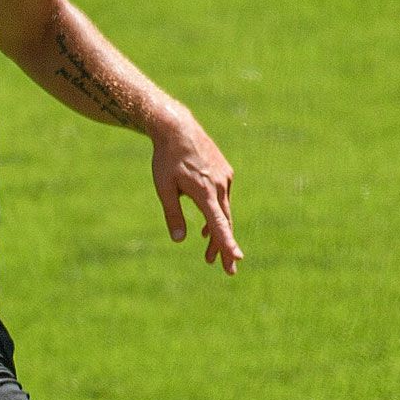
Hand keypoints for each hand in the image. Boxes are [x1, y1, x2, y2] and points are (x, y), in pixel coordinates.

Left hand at [150, 113, 240, 274]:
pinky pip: (222, 199)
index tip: (236, 258)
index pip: (219, 223)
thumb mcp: (164, 188)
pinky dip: (217, 215)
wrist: (178, 128)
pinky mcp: (224, 173)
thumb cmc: (166, 159)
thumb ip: (173, 214)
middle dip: (225, 247)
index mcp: (205, 191)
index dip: (226, 243)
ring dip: (218, 233)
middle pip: (225, 222)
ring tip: (211, 256)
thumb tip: (179, 240)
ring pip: (224, 211)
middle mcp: (220, 185)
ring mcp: (225, 178)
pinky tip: (207, 230)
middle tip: (228, 270)